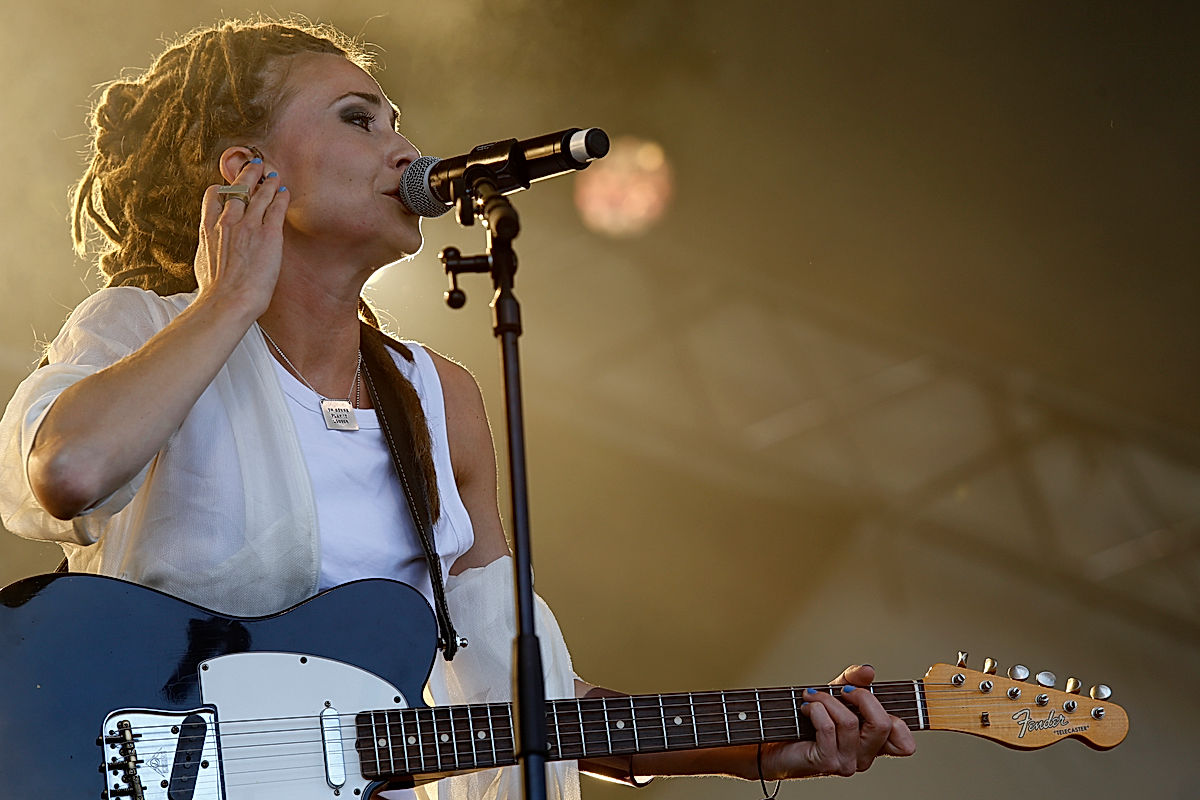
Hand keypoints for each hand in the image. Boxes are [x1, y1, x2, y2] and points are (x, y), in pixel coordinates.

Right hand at [194, 156, 288, 316]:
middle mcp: (228, 221)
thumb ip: (208, 249)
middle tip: (254, 164)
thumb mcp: (203, 263)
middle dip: (247, 174)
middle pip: (238, 188)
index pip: (214, 197)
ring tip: (273, 173)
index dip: (223, 188)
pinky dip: (281, 197)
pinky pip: (277, 208)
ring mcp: (249, 225)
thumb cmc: (215, 291)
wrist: (228, 300)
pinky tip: (285, 191)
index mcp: (208, 228)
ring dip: (268, 181)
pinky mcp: (269, 234)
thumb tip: (210, 251)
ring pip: (259, 194)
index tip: (228, 185)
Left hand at [761, 664, 915, 778]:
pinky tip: (806, 707)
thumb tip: (869, 671)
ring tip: (812, 696)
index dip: (899, 718)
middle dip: (861, 696)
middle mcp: (864, 757)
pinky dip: (816, 709)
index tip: (871, 694)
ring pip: (850, 723)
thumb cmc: (805, 719)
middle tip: (841, 690)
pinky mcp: (826, 762)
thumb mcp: (835, 694)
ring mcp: (846, 763)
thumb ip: (854, 681)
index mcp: (872, 744)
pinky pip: (828, 728)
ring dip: (828, 700)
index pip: (905, 743)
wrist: (772, 741)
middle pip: (883, 724)